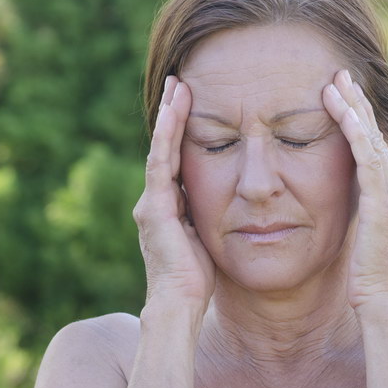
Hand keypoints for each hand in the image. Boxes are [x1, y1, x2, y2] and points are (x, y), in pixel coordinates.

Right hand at [132, 76, 214, 319]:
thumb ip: (211, 216)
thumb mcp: (209, 239)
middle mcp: (155, 200)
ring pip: (162, 148)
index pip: (176, 158)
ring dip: (169, 116)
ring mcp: (152, 202)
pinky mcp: (155, 207)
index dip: (182, 130)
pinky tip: (175, 110)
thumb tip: (236, 200)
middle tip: (180, 81)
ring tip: (177, 85)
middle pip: (166, 146)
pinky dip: (168, 134)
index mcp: (168, 206)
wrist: (179, 306)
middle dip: (172, 114)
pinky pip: (162, 162)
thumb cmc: (198, 281)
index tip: (192, 102)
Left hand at [322, 69, 387, 312]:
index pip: (375, 149)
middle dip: (358, 103)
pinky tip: (341, 110)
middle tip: (341, 73)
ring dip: (354, 108)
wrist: (384, 306)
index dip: (361, 121)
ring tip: (336, 81)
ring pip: (371, 140)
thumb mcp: (376, 238)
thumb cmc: (373, 280)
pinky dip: (355, 131)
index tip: (344, 97)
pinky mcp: (380, 203)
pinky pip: (366, 158)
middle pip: (375, 136)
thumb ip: (380, 208)